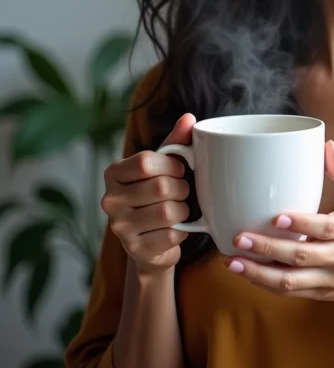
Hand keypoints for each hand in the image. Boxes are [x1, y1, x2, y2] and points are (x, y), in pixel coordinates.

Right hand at [102, 114, 195, 274]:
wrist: (153, 242)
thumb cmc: (160, 194)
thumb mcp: (166, 165)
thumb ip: (177, 141)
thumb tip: (189, 118)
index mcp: (114, 173)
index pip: (146, 161)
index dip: (172, 165)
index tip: (180, 170)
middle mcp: (109, 200)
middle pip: (160, 187)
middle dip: (182, 189)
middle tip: (182, 192)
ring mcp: (119, 227)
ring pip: (167, 211)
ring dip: (183, 210)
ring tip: (179, 210)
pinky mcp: (134, 249)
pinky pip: (171, 235)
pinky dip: (182, 231)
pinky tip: (175, 228)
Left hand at [225, 141, 333, 315]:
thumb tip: (327, 146)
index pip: (326, 228)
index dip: (301, 224)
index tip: (276, 217)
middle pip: (302, 255)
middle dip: (268, 248)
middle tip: (240, 237)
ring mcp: (329, 279)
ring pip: (291, 281)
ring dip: (259, 273)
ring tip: (232, 261)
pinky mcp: (320, 293)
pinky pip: (290, 292)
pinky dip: (266, 284)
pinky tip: (246, 273)